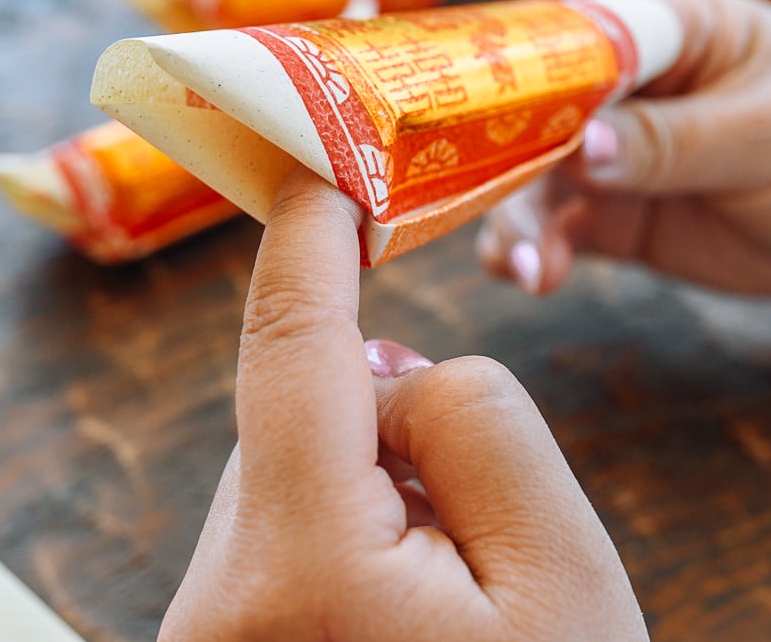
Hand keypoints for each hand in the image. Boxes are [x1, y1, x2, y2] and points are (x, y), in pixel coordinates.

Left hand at [161, 168, 647, 640]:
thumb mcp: (563, 570)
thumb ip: (478, 423)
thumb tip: (384, 368)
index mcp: (306, 568)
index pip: (291, 345)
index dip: (309, 242)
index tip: (322, 174)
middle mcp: (222, 601)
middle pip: (293, 416)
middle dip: (380, 417)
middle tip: (469, 519)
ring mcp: (207, 633)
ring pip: (283, 474)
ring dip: (360, 484)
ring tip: (440, 593)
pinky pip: (274, 536)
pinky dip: (337, 535)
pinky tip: (395, 611)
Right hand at [479, 0, 770, 299]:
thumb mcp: (770, 135)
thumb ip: (675, 140)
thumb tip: (581, 148)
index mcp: (666, 28)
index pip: (568, 39)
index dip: (507, 75)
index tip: (460, 122)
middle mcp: (629, 84)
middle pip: (532, 114)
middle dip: (499, 164)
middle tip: (486, 216)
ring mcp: (620, 151)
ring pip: (535, 180)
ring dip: (516, 220)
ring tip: (526, 267)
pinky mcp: (620, 212)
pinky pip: (558, 228)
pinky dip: (536, 251)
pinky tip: (535, 276)